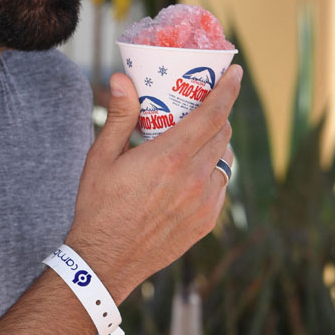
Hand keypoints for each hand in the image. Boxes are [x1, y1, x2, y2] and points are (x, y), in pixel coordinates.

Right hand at [68, 64, 240, 300]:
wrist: (105, 261)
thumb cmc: (98, 206)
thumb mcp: (101, 157)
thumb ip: (120, 116)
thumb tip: (123, 79)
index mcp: (169, 158)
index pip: (212, 115)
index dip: (228, 90)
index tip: (236, 72)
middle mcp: (193, 179)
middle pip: (222, 134)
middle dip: (218, 114)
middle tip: (203, 104)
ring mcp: (203, 204)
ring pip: (225, 161)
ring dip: (217, 144)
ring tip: (198, 138)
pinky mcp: (205, 222)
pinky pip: (220, 187)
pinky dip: (212, 172)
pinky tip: (192, 172)